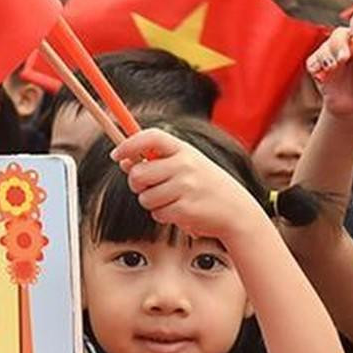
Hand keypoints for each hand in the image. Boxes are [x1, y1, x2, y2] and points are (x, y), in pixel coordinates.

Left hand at [113, 128, 265, 242]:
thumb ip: (157, 161)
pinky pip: (157, 213)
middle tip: (150, 187)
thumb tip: (124, 160)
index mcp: (184, 150)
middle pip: (138, 173)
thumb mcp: (186, 166)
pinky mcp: (184, 209)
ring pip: (144, 197)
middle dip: (137, 184)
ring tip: (173, 200)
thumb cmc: (207, 186)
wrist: (236, 211)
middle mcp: (184, 165)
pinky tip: (180, 211)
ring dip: (152, 202)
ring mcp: (185, 187)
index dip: (129, 144)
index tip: (116, 154)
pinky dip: (163, 215)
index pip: (151, 137)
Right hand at [305, 8, 352, 122]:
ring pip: (326, 45)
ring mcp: (333, 53)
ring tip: (335, 68)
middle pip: (340, 32)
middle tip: (344, 58)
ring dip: (329, 56)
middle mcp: (350, 42)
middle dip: (340, 44)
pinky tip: (322, 74)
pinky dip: (316, 65)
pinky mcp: (319, 65)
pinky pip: (313, 60)